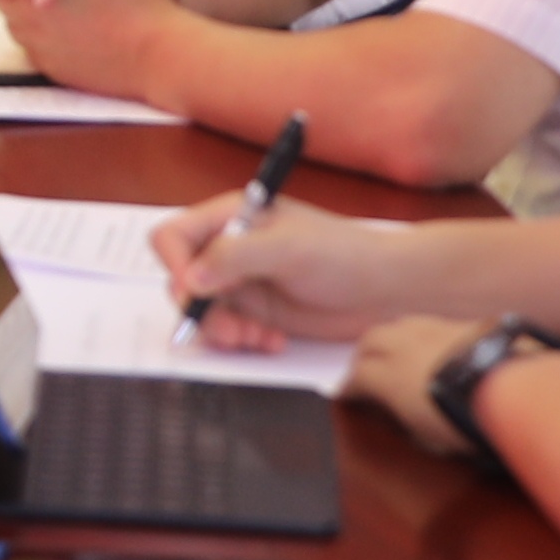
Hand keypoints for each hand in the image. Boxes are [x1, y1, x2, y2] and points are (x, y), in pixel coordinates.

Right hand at [151, 184, 436, 349]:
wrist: (385, 290)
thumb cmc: (343, 256)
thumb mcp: (288, 249)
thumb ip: (234, 257)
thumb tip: (190, 279)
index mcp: (233, 217)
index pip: (174, 235)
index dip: (175, 264)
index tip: (194, 292)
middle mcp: (230, 249)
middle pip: (182, 280)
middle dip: (202, 310)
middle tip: (231, 330)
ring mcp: (241, 282)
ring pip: (202, 311)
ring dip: (222, 330)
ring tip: (255, 338)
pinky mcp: (255, 312)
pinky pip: (227, 330)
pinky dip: (242, 340)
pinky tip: (271, 342)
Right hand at [348, 313, 490, 452]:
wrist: (516, 389)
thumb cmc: (470, 419)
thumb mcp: (430, 440)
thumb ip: (409, 425)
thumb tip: (404, 421)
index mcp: (390, 376)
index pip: (356, 378)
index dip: (348, 388)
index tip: (346, 395)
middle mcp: (408, 346)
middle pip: (371, 341)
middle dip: (363, 355)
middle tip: (363, 368)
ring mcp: (439, 330)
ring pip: (401, 324)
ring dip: (392, 337)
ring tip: (395, 350)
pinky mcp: (469, 325)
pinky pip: (436, 324)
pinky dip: (425, 334)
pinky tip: (435, 345)